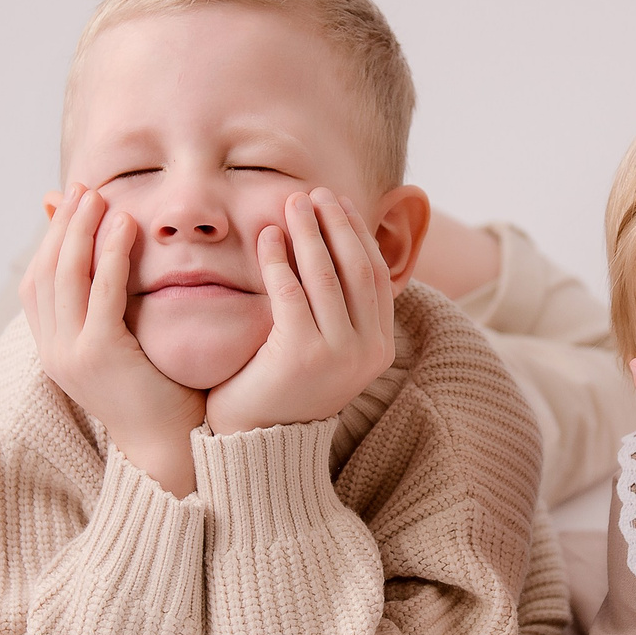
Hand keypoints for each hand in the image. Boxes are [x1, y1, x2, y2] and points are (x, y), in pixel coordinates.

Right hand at [20, 185, 206, 495]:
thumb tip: (112, 259)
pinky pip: (101, 295)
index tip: (71, 203)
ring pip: (65, 277)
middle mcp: (54, 351)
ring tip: (99, 198)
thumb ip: (114, 302)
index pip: (37, 282)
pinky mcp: (100, 356)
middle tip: (83, 189)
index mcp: (54, 349)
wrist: (170, 445)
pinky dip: (109, 257)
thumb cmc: (158, 392)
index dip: (50, 239)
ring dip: (81, 231)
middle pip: (45, 272)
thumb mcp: (126, 340)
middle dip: (62, 226)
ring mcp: (71, 355)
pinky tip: (124, 228)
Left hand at [203, 187, 395, 435]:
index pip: (376, 276)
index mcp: (380, 348)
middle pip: (357, 269)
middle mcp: (368, 352)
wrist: (255, 441)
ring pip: (328, 275)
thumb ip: (339, 309)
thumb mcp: (326, 347)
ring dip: (308, 232)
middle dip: (336, 224)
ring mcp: (339, 355)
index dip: (358, 234)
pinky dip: (278, 259)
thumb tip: (338, 245)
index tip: (338, 203)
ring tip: (291, 203)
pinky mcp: (302, 355)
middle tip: (313, 193)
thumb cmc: (284, 387)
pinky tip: (266, 237)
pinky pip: (291, 293)